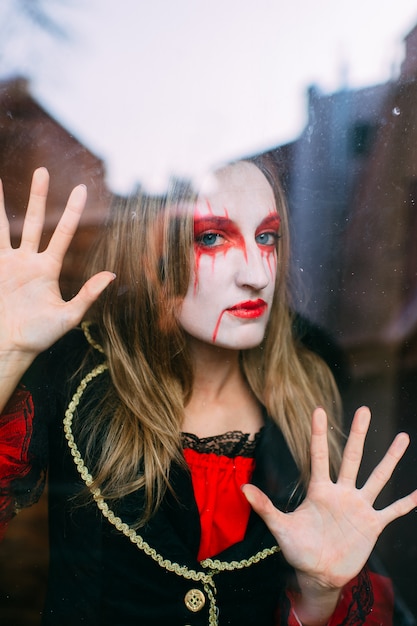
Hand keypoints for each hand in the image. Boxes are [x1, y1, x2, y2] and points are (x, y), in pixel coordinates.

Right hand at [0, 167, 114, 357]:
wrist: (8, 347)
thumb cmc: (38, 337)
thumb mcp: (68, 316)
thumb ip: (88, 294)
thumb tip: (112, 274)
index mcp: (48, 269)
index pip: (62, 233)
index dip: (71, 211)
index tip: (81, 189)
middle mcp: (28, 261)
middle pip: (33, 221)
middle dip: (37, 196)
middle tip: (41, 170)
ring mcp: (8, 263)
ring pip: (4, 226)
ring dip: (2, 203)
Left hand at [242, 407, 416, 617]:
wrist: (318, 574)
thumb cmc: (297, 549)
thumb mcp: (280, 528)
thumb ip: (265, 507)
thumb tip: (243, 488)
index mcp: (319, 490)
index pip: (319, 456)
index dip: (318, 434)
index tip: (318, 409)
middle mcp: (341, 493)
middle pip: (352, 458)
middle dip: (358, 434)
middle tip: (365, 409)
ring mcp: (359, 507)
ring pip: (377, 478)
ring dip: (390, 458)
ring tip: (402, 437)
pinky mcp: (372, 525)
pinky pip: (393, 511)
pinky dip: (406, 503)